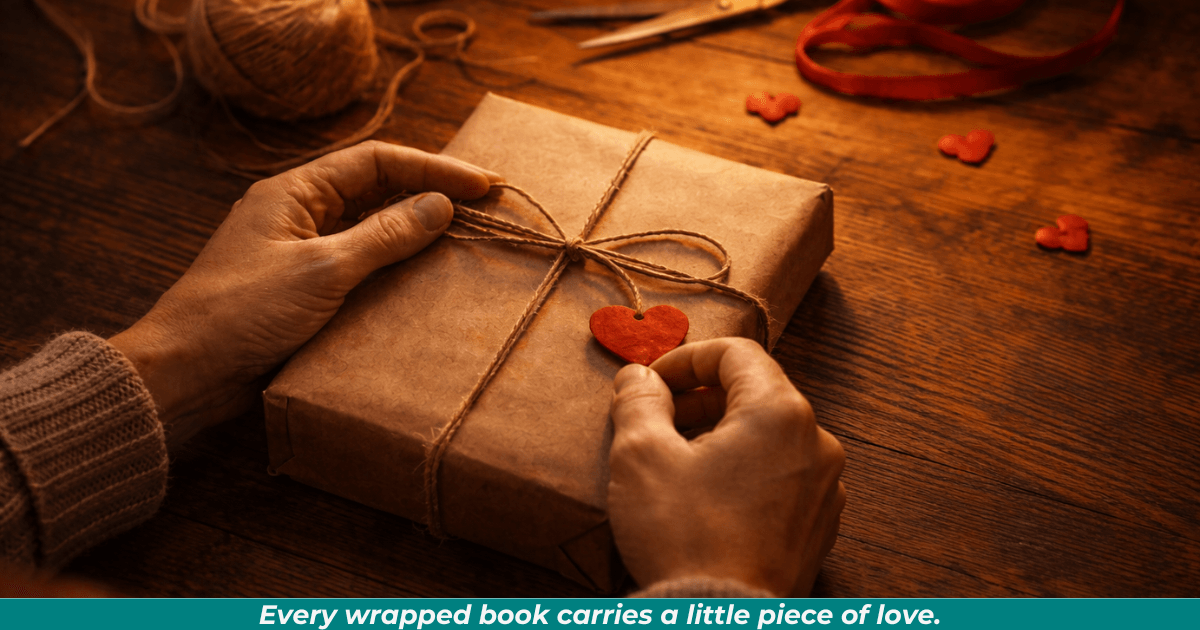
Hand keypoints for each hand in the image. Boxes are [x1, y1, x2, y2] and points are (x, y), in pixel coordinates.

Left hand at [110, 141, 499, 450]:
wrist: (184, 372)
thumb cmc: (240, 314)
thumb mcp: (322, 271)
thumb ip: (384, 236)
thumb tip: (440, 205)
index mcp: (293, 192)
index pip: (377, 161)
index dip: (434, 168)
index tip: (484, 184)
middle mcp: (296, 213)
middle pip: (375, 187)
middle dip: (430, 192)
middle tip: (484, 205)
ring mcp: (297, 250)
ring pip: (368, 224)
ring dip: (413, 228)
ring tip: (462, 237)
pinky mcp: (300, 287)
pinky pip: (357, 261)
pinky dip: (392, 263)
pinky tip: (420, 277)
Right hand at [606, 338, 845, 595]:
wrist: (720, 621)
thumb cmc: (684, 538)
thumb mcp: (641, 456)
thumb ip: (638, 401)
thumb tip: (639, 377)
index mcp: (781, 412)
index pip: (736, 353)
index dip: (684, 359)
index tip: (650, 383)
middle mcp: (817, 443)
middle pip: (756, 393)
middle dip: (699, 399)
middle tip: (655, 422)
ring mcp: (825, 488)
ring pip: (769, 437)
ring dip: (721, 436)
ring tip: (677, 464)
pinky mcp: (819, 526)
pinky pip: (782, 478)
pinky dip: (745, 472)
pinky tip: (707, 499)